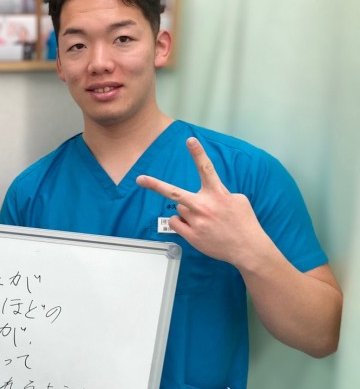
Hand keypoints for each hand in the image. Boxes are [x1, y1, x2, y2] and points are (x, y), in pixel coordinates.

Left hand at [136, 137, 271, 267]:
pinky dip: (181, 222)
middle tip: (140, 179)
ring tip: (204, 219)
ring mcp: (196, 222)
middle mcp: (204, 206)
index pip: (206, 169)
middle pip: (174, 193)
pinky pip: (175, 223)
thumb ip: (220, 192)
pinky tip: (195, 227)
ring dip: (187, 210)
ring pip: (179, 208)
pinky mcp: (192, 236)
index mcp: (218, 194)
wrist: (248, 249)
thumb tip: (207, 193)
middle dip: (155, 185)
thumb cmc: (244, 222)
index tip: (190, 140)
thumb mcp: (238, 200)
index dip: (198, 153)